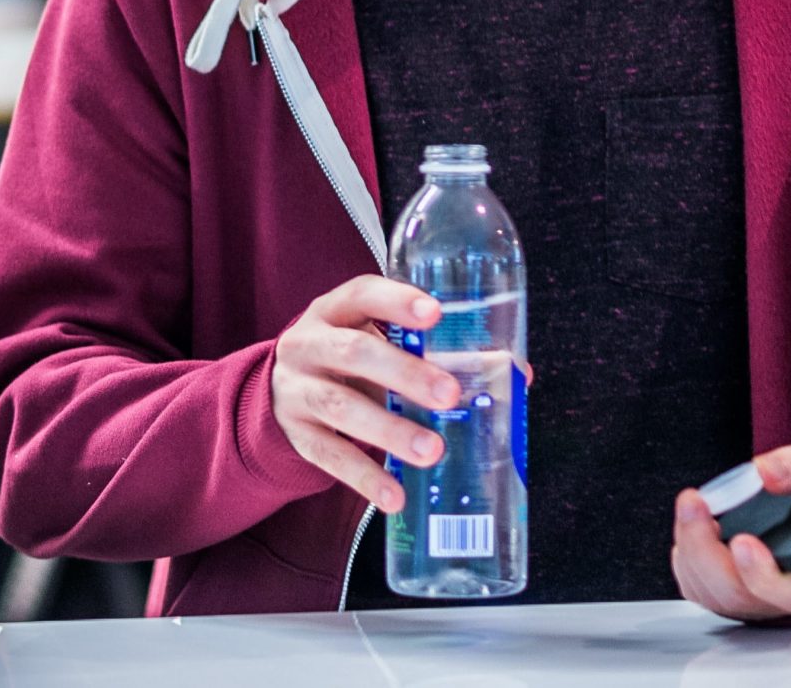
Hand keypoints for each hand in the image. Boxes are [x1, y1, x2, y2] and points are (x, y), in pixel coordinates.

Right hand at [268, 275, 460, 512]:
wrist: (277, 393)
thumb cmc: (347, 362)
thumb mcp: (375, 342)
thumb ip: (430, 353)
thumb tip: (514, 373)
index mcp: (334, 311)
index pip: (361, 295)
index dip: (396, 302)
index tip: (435, 314)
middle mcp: (308, 344)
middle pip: (352, 352)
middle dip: (404, 373)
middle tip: (449, 394)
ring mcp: (297, 390)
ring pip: (340, 407)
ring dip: (389, 430)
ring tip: (431, 451)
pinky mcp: (297, 434)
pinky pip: (329, 456)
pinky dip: (364, 478)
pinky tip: (394, 496)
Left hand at [671, 442, 790, 620]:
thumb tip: (763, 472)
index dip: (762, 573)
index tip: (741, 540)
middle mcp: (786, 595)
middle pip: (739, 593)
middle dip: (705, 548)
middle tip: (693, 503)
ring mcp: (755, 600)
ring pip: (713, 593)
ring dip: (691, 547)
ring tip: (692, 505)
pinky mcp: (729, 595)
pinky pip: (698, 588)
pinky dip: (686, 557)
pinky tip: (692, 526)